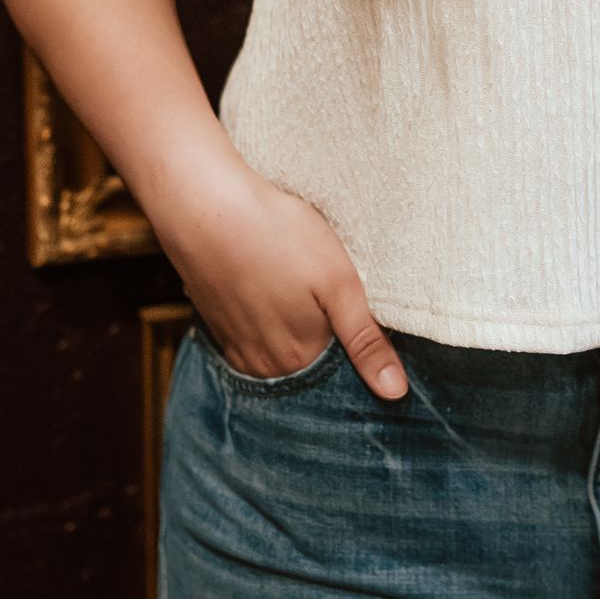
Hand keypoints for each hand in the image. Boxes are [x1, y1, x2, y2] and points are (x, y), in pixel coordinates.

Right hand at [150, 150, 408, 399]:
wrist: (204, 205)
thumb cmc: (278, 235)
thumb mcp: (339, 285)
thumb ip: (365, 341)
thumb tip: (395, 393)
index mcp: (297, 359)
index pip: (340, 362)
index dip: (351, 329)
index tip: (347, 297)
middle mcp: (262, 364)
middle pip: (308, 355)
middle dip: (320, 327)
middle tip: (315, 282)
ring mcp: (233, 343)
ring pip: (278, 340)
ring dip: (289, 320)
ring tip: (290, 279)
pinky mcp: (214, 320)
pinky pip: (251, 328)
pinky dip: (262, 312)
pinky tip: (266, 280)